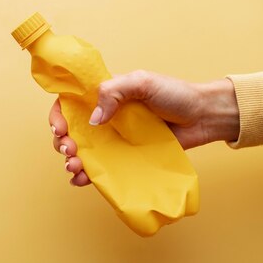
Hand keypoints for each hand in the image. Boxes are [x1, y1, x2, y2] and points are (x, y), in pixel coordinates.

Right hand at [49, 70, 239, 185]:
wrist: (203, 117)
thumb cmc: (175, 94)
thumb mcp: (142, 82)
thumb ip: (114, 92)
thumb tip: (93, 119)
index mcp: (106, 96)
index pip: (72, 103)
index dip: (59, 116)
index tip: (61, 129)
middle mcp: (107, 118)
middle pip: (73, 131)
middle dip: (63, 142)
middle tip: (69, 150)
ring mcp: (116, 140)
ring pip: (84, 152)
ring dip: (73, 161)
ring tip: (74, 168)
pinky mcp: (127, 158)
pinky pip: (103, 169)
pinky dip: (88, 176)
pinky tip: (81, 180)